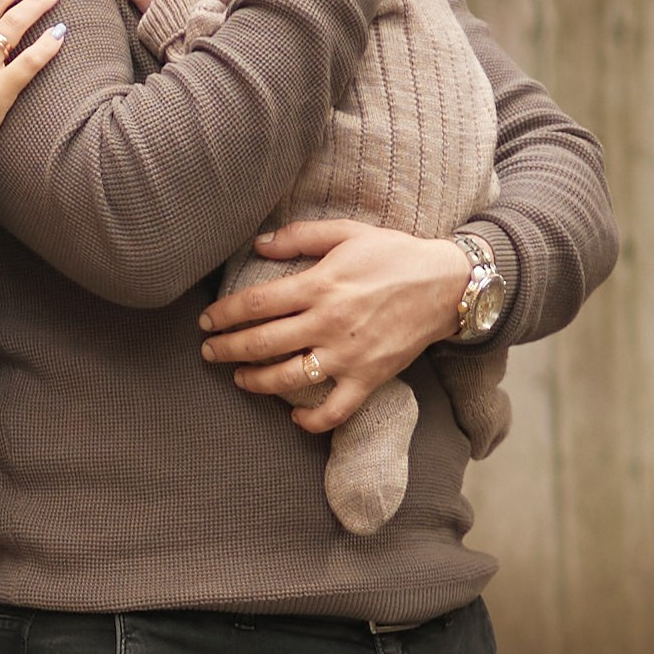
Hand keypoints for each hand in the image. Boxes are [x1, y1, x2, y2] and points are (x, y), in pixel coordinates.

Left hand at [199, 219, 471, 431]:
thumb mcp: (348, 233)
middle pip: (262, 343)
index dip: (224, 315)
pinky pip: (334, 410)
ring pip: (288, 379)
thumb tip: (259, 243)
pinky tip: (293, 417)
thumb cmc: (394, 255)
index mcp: (320, 285)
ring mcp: (348, 355)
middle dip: (226, 350)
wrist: (447, 285)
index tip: (207, 321)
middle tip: (208, 353)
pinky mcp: (368, 378)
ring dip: (255, 382)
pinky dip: (311, 421)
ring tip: (239, 378)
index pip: (256, 304)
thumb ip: (301, 236)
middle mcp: (328, 322)